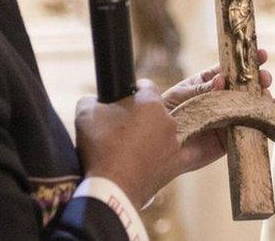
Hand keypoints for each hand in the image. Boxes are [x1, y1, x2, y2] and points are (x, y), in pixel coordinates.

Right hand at [74, 80, 182, 207]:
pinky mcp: (176, 164)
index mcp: (149, 103)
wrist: (111, 188)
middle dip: (141, 116)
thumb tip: (96, 101)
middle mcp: (167, 119)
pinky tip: (178, 151)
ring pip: (164, 131)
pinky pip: (190, 154)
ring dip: (152, 135)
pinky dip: (183, 151)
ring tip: (131, 149)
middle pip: (155, 110)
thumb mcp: (85, 113)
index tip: (124, 100)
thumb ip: (92, 100)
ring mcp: (174, 143)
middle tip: (123, 128)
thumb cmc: (99, 147)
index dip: (133, 92)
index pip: (146, 86)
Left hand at [160, 50, 272, 171]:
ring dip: (261, 99)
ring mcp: (229, 118)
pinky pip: (247, 130)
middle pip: (246, 87)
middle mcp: (223, 99)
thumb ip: (202, 89)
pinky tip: (262, 115)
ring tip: (264, 95)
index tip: (262, 54)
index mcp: (210, 83)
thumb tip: (221, 80)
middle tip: (264, 77)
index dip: (247, 61)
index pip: (232, 69)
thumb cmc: (167, 113)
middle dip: (259, 80)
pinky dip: (257, 122)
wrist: (159, 145)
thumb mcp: (181, 94)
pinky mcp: (231, 139)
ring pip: (250, 107)